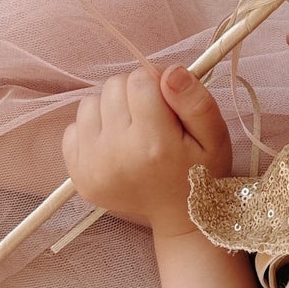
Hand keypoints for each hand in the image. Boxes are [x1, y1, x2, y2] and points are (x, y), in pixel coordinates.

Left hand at [61, 64, 233, 239]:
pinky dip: (93, 129)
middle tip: (152, 118)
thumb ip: (195, 101)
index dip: (155, 82)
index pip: (139, 79)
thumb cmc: (200, 172)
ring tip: (132, 131)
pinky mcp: (77, 173)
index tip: (167, 102)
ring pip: (90, 103)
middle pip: (113, 87)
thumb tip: (169, 71)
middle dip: (133, 94)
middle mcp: (117, 153)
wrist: (178, 216)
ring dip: (111, 109)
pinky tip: (114, 145)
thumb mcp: (215, 136)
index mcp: (154, 144)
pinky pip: (73, 127)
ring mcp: (92, 165)